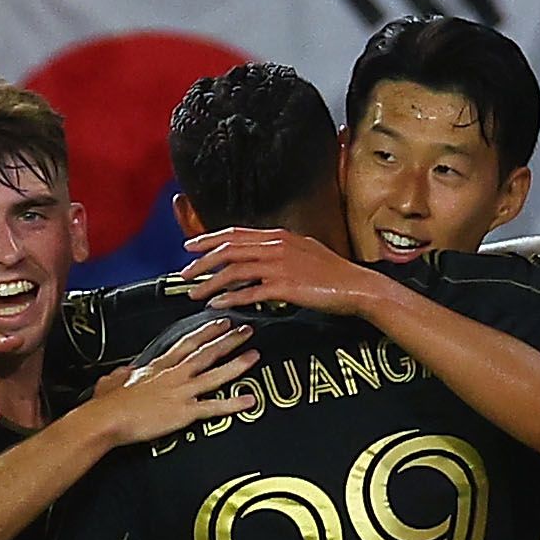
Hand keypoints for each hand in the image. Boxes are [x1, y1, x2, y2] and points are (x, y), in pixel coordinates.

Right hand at [83, 318, 258, 443]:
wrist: (106, 418)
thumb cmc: (107, 404)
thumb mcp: (112, 381)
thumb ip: (121, 375)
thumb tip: (124, 372)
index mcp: (158, 367)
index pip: (187, 343)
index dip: (206, 332)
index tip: (221, 322)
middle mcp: (173, 375)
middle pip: (206, 352)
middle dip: (228, 340)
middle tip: (246, 330)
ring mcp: (181, 392)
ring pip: (215, 374)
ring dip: (237, 364)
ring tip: (254, 355)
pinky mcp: (183, 412)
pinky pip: (213, 407)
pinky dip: (233, 404)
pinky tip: (250, 400)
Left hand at [180, 228, 390, 315]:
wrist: (356, 286)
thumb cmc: (332, 272)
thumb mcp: (303, 250)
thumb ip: (279, 249)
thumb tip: (258, 253)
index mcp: (278, 236)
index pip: (235, 234)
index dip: (208, 239)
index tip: (190, 247)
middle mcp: (276, 246)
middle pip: (228, 250)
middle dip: (201, 262)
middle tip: (183, 274)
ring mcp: (280, 266)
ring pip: (234, 271)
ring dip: (210, 282)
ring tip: (194, 294)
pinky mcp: (285, 287)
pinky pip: (249, 293)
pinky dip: (230, 298)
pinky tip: (218, 305)